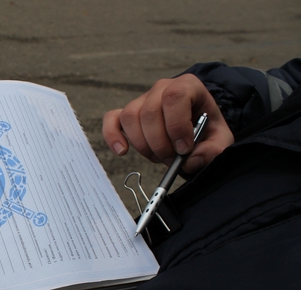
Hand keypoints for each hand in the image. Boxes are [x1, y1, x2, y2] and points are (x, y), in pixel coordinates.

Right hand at [102, 73, 233, 172]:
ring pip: (130, 118)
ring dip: (143, 145)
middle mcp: (161, 88)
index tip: (184, 148)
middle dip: (160, 143)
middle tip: (172, 160)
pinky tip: (122, 151)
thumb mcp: (220, 137)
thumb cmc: (206, 126)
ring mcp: (141, 100)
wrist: (195, 121)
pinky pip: (111, 119)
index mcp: (187, 86)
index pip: (174, 97)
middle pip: (149, 112)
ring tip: (158, 157)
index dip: (176, 125)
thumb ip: (213, 149)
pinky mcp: (127, 113)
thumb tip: (191, 160)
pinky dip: (113, 135)